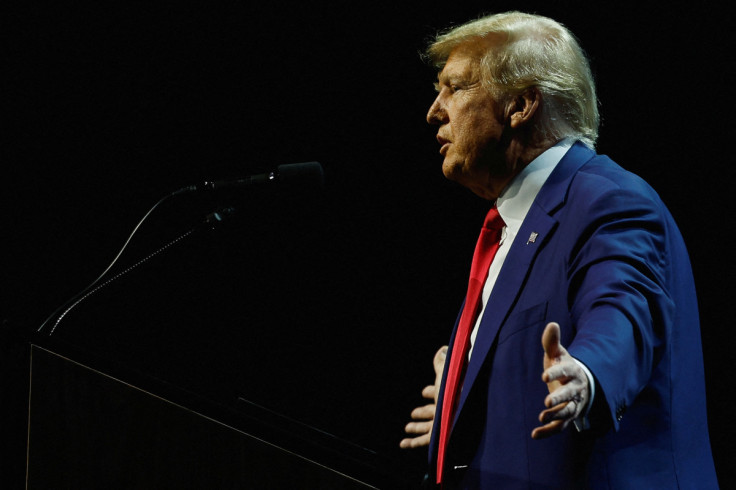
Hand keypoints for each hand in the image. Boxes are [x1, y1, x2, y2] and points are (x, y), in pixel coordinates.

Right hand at [400, 346, 446, 448]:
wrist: (464, 404)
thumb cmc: (456, 387)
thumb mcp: (445, 372)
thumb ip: (441, 362)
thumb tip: (442, 349)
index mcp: (449, 395)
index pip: (438, 393)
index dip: (430, 392)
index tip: (423, 392)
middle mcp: (447, 410)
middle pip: (433, 411)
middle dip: (423, 412)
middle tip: (413, 413)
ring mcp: (444, 424)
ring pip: (427, 427)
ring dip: (416, 427)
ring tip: (407, 427)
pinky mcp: (440, 435)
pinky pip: (424, 440)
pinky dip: (412, 442)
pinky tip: (403, 443)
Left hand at [531, 322, 588, 438]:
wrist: (580, 383)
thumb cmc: (564, 366)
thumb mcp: (558, 354)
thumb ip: (551, 342)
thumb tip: (552, 324)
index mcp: (573, 371)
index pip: (566, 372)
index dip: (556, 373)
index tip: (544, 375)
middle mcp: (575, 389)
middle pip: (569, 395)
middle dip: (559, 398)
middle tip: (547, 402)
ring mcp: (573, 404)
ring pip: (567, 412)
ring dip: (556, 416)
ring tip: (541, 416)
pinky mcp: (568, 417)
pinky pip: (560, 426)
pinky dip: (548, 431)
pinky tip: (534, 434)